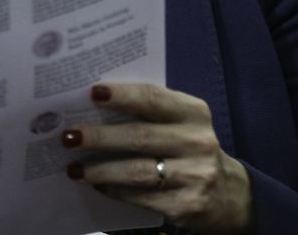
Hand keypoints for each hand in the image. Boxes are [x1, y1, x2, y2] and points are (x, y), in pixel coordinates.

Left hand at [63, 83, 253, 233]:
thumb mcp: (180, 122)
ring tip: (74, 168)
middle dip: (99, 137)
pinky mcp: (187, 205)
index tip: (92, 93)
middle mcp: (197, 142)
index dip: (121, 95)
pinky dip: (114, 190)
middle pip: (139, 136)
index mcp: (193, 112)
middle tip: (68, 137)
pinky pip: (141, 196)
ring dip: (100, 169)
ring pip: (137, 171)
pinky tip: (97, 184)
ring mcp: (195, 175)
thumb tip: (91, 104)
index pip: (153, 98)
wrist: (229, 194)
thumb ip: (147, 111)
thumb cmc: (188, 147)